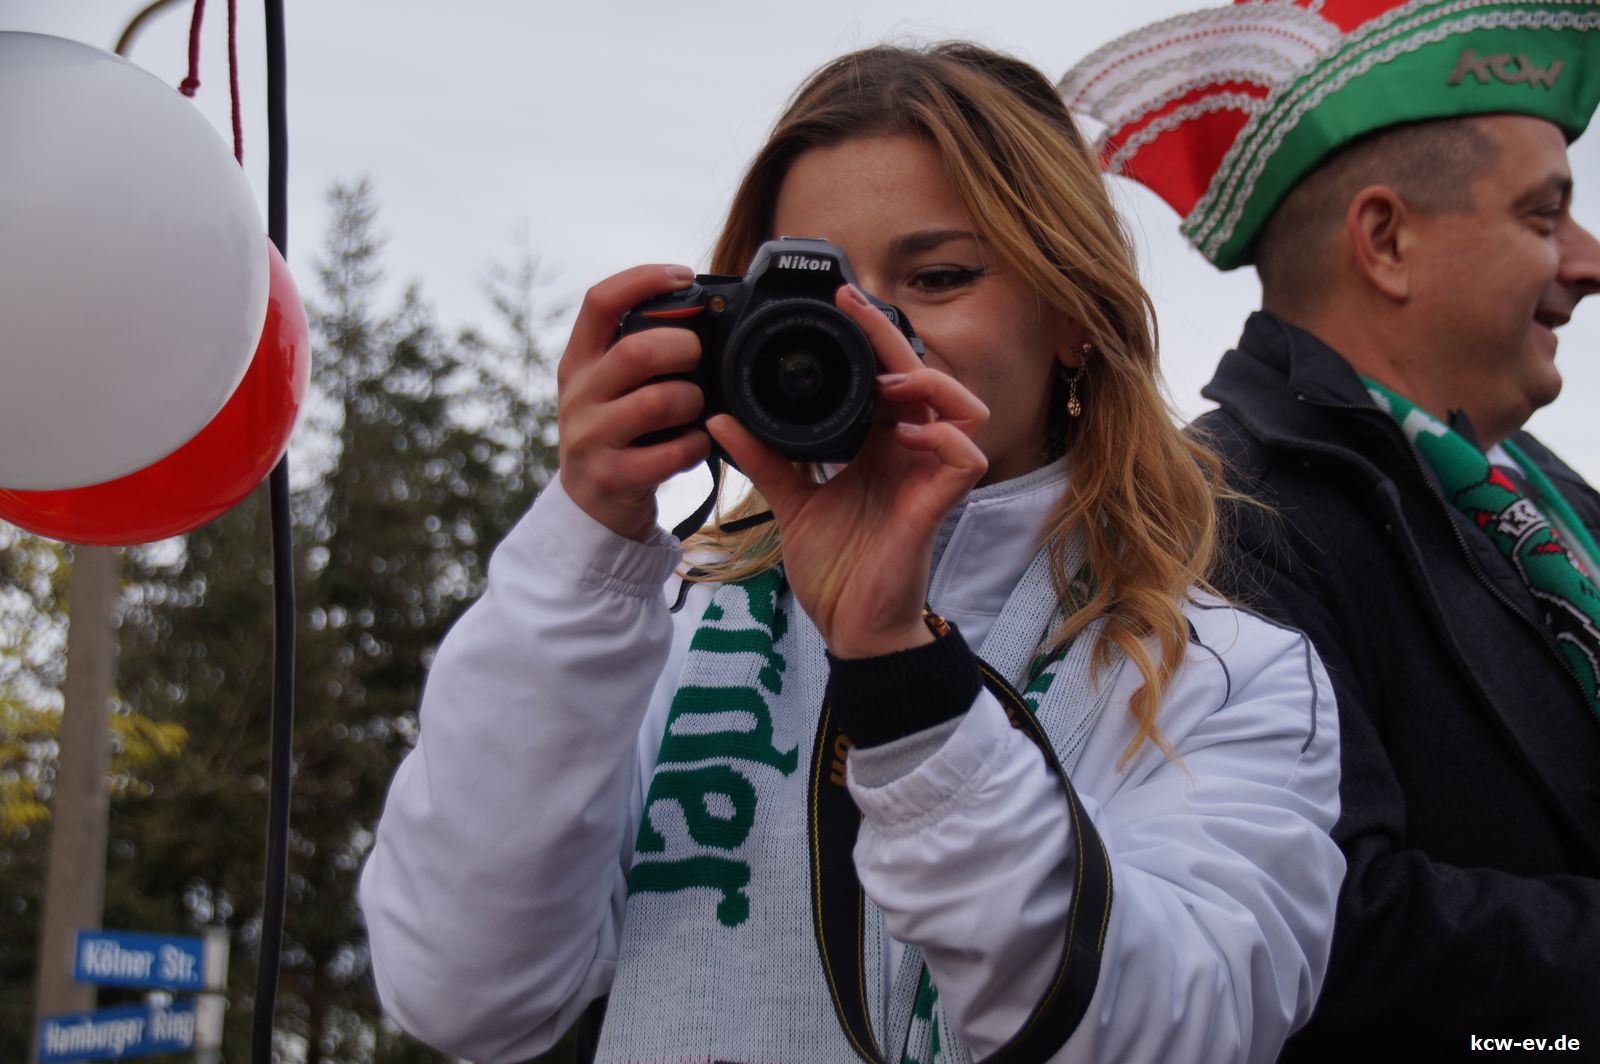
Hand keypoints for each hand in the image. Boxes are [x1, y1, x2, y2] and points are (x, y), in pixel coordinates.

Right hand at [557, 265, 710, 540]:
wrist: (590, 506)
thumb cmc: (617, 433)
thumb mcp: (610, 386)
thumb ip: (637, 351)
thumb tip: (700, 312)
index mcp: (579, 361)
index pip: (600, 302)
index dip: (643, 279)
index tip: (683, 275)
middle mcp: (578, 394)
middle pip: (637, 351)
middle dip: (683, 349)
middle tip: (697, 358)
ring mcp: (590, 438)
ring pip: (657, 402)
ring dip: (692, 401)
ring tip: (695, 408)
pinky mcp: (611, 477)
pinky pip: (671, 453)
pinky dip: (695, 446)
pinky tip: (695, 444)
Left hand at [709, 283, 988, 658]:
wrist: (850, 628)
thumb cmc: (835, 569)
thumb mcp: (790, 504)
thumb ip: (762, 460)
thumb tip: (720, 420)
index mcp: (879, 448)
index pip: (886, 378)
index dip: (871, 337)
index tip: (839, 301)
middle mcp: (910, 455)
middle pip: (923, 378)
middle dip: (892, 338)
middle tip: (854, 307)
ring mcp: (929, 478)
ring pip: (963, 407)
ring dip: (930, 384)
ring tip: (888, 383)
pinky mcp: (940, 506)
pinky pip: (966, 456)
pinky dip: (943, 438)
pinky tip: (907, 435)